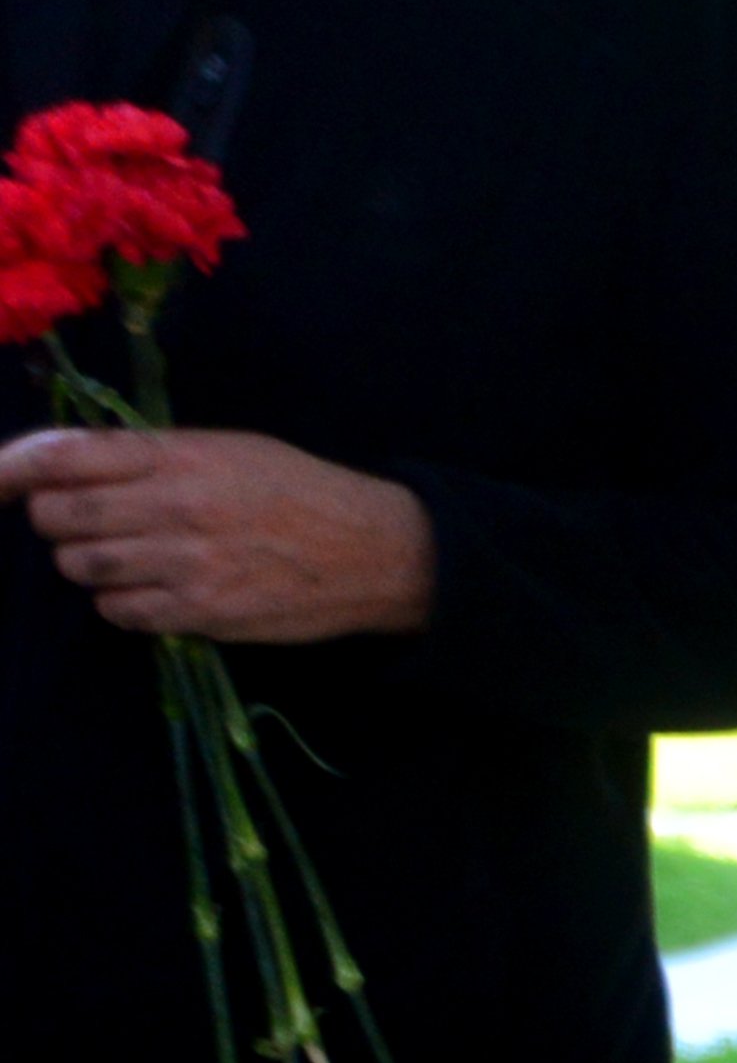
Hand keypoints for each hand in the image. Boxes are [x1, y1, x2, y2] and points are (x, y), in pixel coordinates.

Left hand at [0, 425, 434, 639]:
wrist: (375, 552)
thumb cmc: (298, 491)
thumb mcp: (227, 448)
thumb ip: (149, 454)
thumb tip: (67, 464)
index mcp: (179, 456)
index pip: (63, 457)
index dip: (11, 467)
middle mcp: (175, 507)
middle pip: (57, 516)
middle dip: (54, 518)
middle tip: (80, 519)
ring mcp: (187, 565)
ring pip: (80, 566)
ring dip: (85, 562)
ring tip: (120, 556)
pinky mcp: (202, 613)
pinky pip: (119, 611)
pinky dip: (119, 601)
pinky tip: (147, 589)